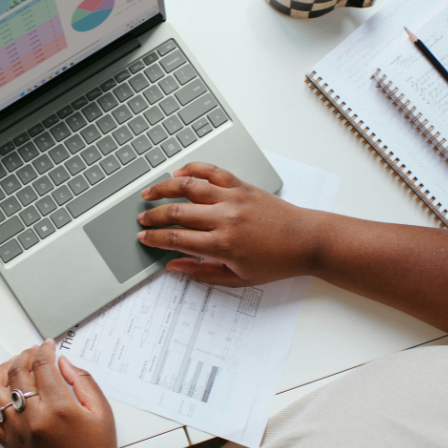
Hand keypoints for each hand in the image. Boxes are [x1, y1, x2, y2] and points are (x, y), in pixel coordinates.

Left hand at [0, 340, 121, 447]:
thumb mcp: (102, 413)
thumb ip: (82, 381)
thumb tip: (62, 362)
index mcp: (59, 409)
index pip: (42, 366)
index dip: (44, 350)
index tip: (48, 345)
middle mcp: (33, 419)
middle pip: (18, 374)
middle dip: (25, 356)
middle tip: (33, 351)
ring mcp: (17, 433)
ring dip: (2, 372)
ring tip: (12, 364)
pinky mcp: (9, 445)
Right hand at [137, 162, 321, 286]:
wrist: (306, 241)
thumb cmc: (276, 262)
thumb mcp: (237, 279)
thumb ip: (202, 273)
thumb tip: (174, 266)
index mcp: (222, 245)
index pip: (176, 238)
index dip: (155, 238)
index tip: (143, 238)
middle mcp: (225, 218)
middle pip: (176, 212)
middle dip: (153, 216)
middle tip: (142, 219)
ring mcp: (233, 198)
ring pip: (188, 187)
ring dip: (164, 188)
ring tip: (149, 192)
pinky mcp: (241, 185)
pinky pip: (212, 171)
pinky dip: (193, 169)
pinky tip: (179, 173)